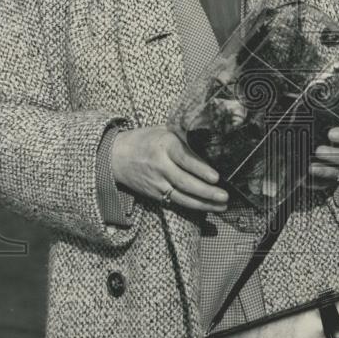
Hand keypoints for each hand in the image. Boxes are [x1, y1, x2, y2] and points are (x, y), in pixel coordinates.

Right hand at [110, 127, 227, 212]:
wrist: (114, 156)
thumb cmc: (144, 140)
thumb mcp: (163, 130)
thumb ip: (184, 134)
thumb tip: (211, 137)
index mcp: (164, 145)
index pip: (184, 158)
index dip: (200, 169)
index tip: (216, 177)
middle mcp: (160, 165)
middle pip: (185, 182)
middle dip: (206, 191)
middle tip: (224, 196)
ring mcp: (157, 182)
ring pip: (181, 197)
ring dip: (203, 203)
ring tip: (221, 206)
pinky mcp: (154, 194)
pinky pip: (175, 202)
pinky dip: (192, 206)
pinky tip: (206, 207)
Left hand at [309, 126, 338, 189]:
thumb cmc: (334, 139)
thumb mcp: (335, 129)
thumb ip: (328, 122)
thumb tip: (312, 110)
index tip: (331, 134)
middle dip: (334, 155)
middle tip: (319, 151)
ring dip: (325, 171)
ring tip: (310, 167)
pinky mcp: (336, 184)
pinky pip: (328, 186)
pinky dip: (316, 184)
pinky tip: (305, 181)